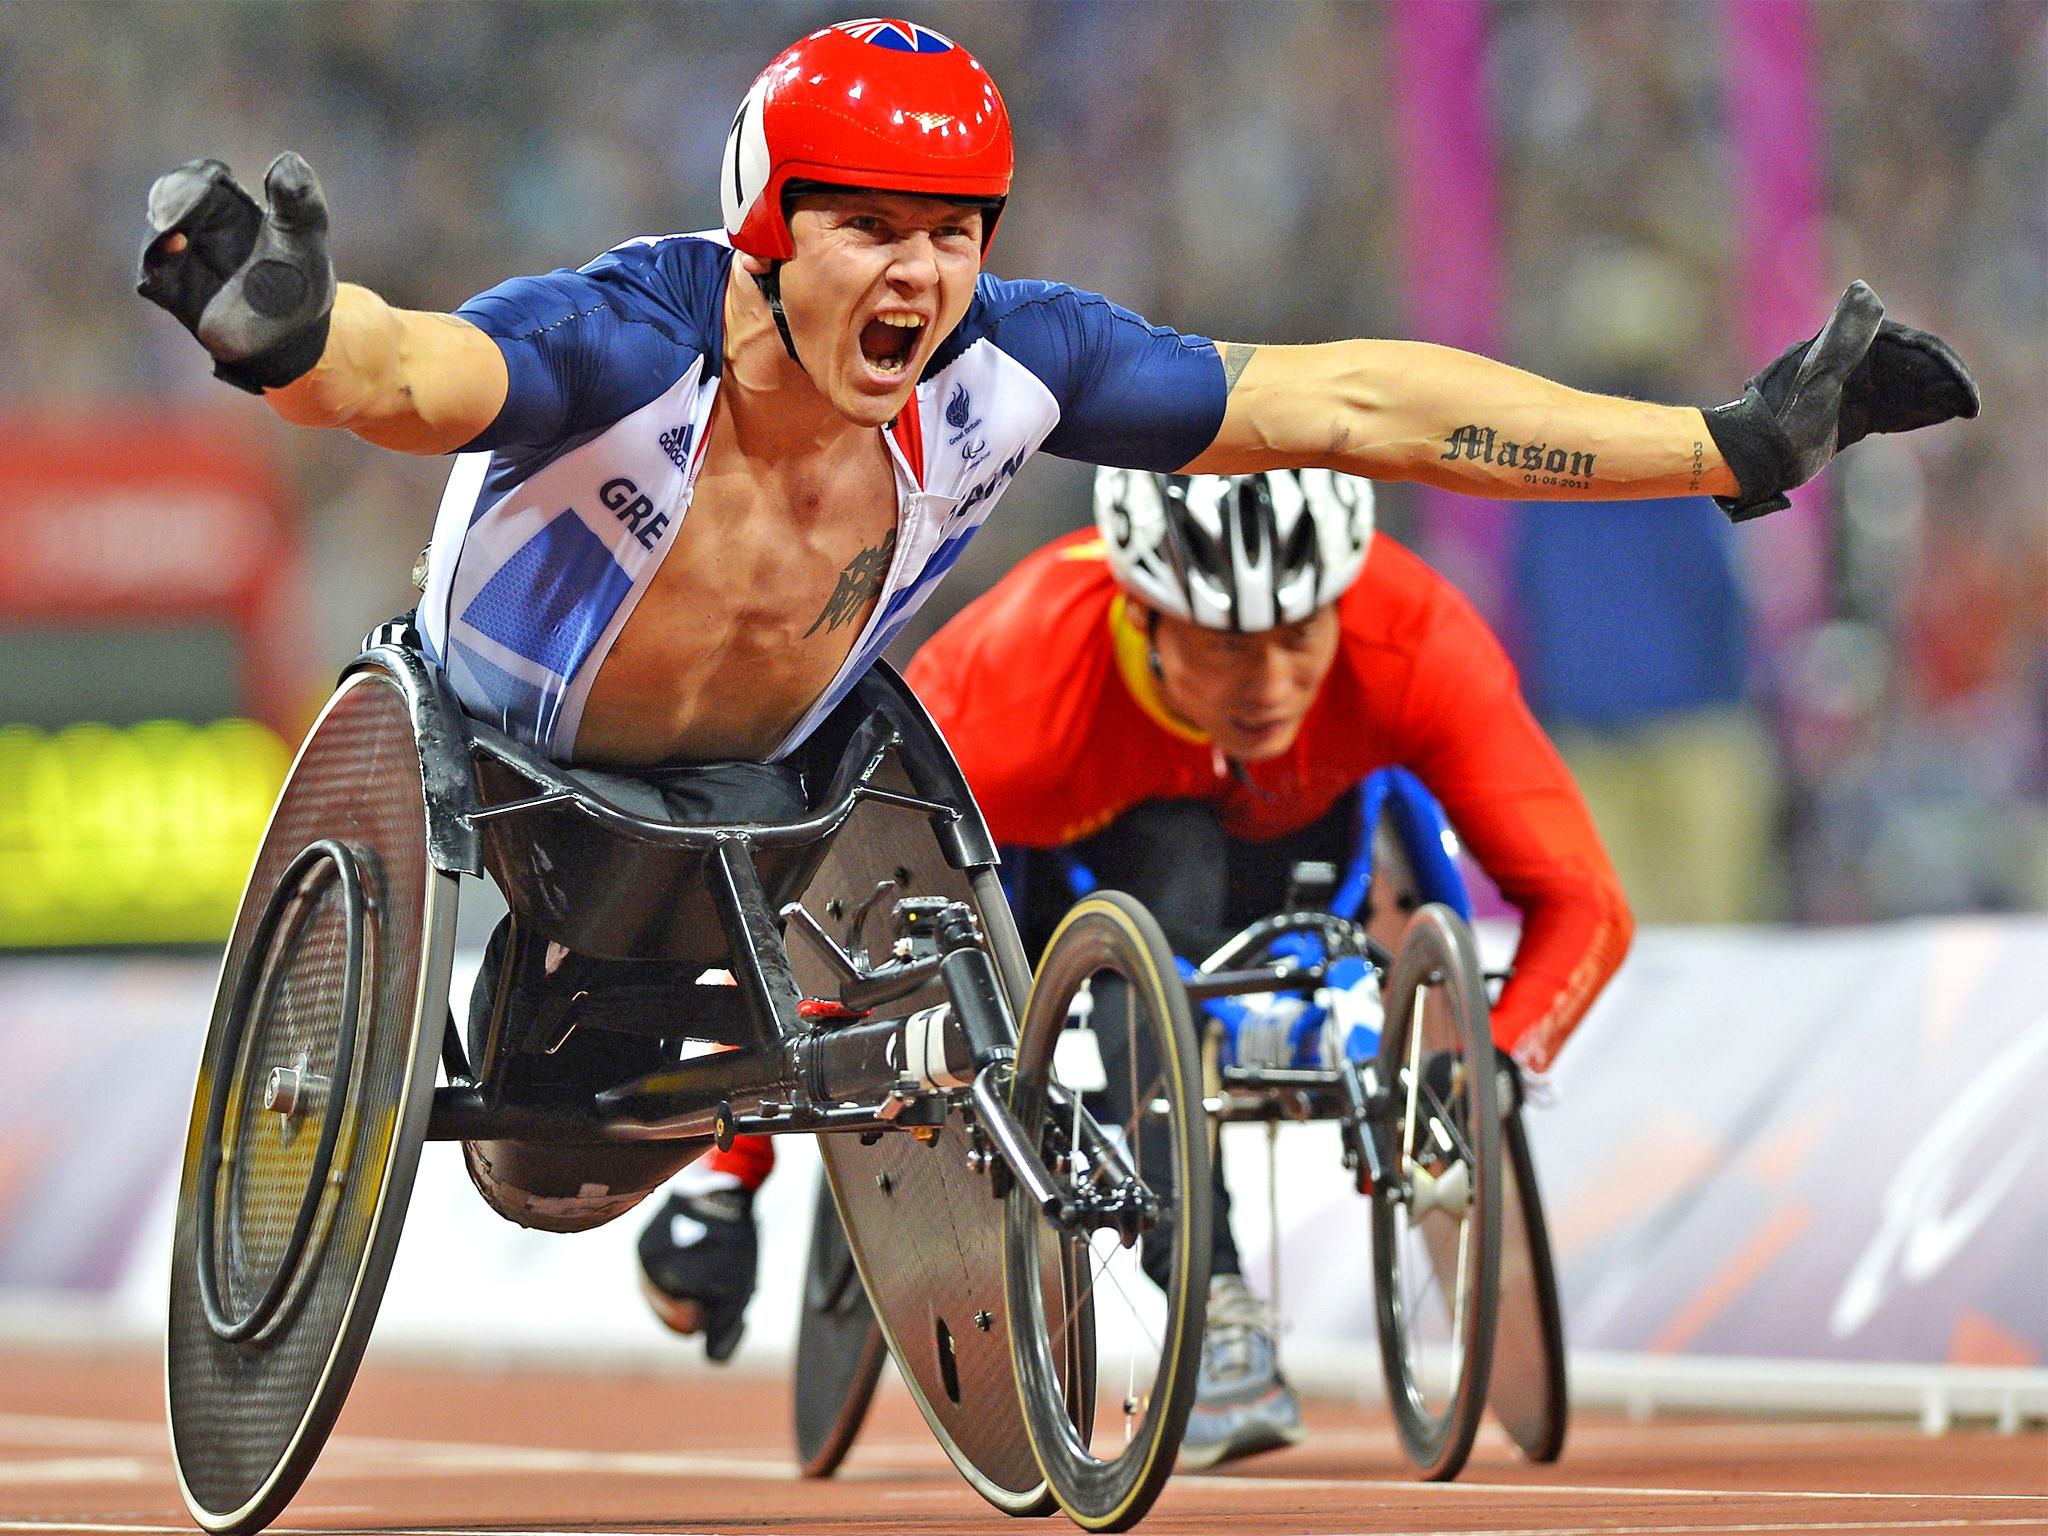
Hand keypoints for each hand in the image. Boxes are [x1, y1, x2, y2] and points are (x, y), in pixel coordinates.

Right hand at [137, 153, 335, 393]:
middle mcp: (197, 226)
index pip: (201, 179)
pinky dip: (157, 265)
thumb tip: (289, 159)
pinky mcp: (174, 293)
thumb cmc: (299, 279)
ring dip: (163, 229)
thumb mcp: (306, 238)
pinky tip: (172, 251)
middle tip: (178, 207)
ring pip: (157, 235)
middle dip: (173, 199)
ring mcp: (181, 259)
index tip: (213, 178)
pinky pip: (153, 277)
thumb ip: (300, 202)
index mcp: (225, 205)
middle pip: (170, 200)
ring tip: (174, 229)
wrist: (295, 333)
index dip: (200, 177)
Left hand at [1703, 280, 1979, 520]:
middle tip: (1970, 405)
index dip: (1939, 366)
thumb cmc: (1781, 419)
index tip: (1964, 391)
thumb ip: (1844, 336)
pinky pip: (1886, 409)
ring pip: (1900, 388)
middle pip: (1907, 367)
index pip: (1906, 349)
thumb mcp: (1816, 377)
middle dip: (1940, 381)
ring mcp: (1846, 391)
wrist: (1749, 458)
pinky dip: (1911, 412)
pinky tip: (1933, 417)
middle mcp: (1847, 366)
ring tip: (1961, 410)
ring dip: (1931, 396)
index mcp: (1844, 349)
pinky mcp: (1842, 417)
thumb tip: (1866, 289)